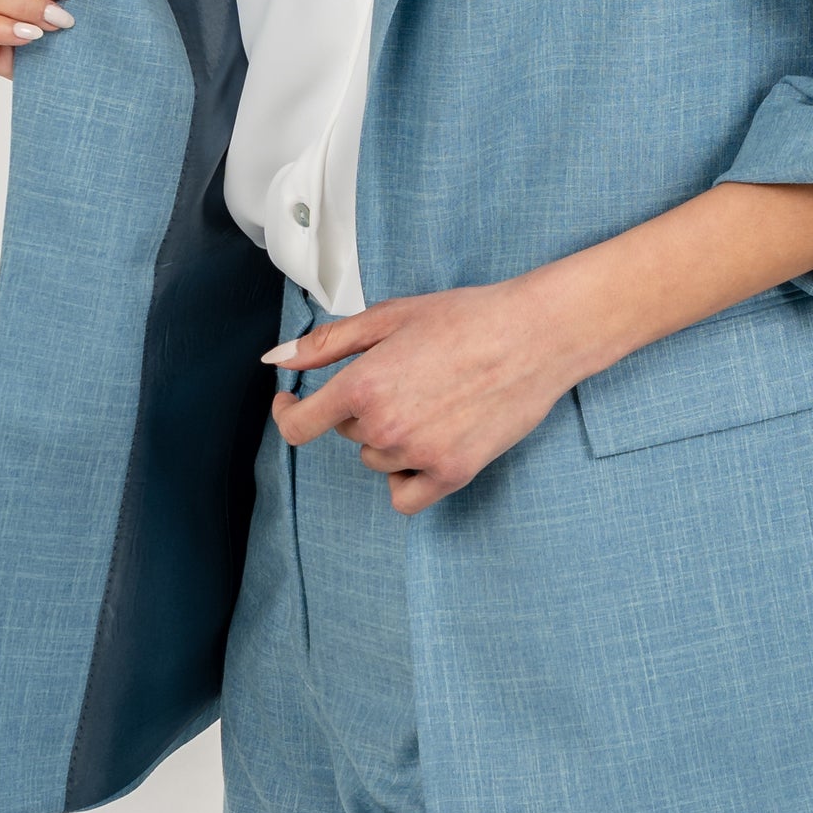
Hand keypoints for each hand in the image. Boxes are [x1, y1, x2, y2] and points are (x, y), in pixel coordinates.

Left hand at [267, 279, 579, 514]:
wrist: (536, 335)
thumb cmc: (467, 318)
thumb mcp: (389, 317)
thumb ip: (326, 343)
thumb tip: (277, 360)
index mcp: (362, 385)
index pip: (298, 425)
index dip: (287, 413)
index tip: (291, 403)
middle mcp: (385, 427)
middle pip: (349, 434)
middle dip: (364, 409)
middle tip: (408, 376)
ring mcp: (419, 455)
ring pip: (377, 461)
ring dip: (390, 440)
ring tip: (431, 401)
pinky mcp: (453, 474)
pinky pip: (405, 496)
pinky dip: (407, 478)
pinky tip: (426, 448)